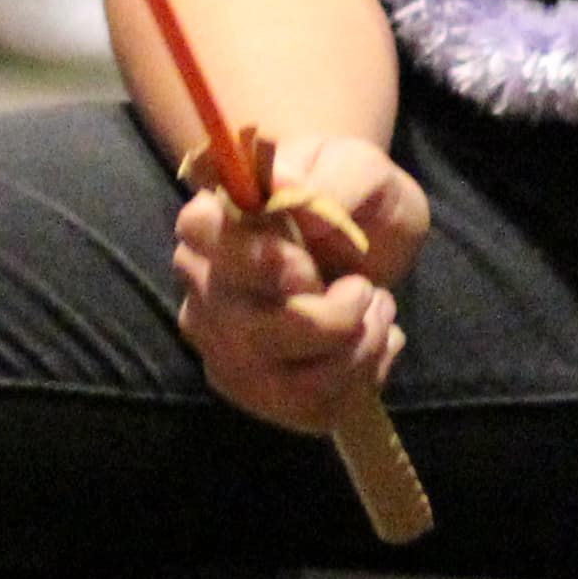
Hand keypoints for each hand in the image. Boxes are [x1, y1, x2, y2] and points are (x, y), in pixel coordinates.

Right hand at [172, 132, 424, 432]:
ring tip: (379, 312)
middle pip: (249, 331)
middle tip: (367, 288)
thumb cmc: (352, 195)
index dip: (259, 258)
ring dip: (355, 351)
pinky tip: (374, 343)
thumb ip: (328, 179)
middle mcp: (204, 290)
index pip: (198, 233)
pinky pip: (309, 409)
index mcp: (212, 222)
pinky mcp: (258, 392)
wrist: (369, 231)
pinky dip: (361, 378)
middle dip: (330, 320)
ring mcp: (225, 349)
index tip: (308, 263)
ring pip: (284, 383)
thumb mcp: (360, 169)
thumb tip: (290, 193)